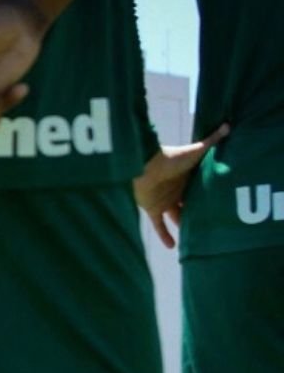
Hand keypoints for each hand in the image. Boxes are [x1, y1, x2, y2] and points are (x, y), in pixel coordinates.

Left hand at [133, 124, 227, 248]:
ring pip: (178, 216)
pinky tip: (173, 247)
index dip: (211, 195)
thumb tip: (229, 125)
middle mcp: (177, 189)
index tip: (223, 204)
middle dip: (199, 212)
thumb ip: (212, 141)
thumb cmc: (171, 157)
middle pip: (191, 204)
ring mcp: (164, 199)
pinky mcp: (153, 208)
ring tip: (197, 238)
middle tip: (213, 224)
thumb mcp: (195, 151)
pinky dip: (165, 235)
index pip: (202, 188)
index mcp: (188, 177)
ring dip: (185, 225)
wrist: (144, 167)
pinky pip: (159, 225)